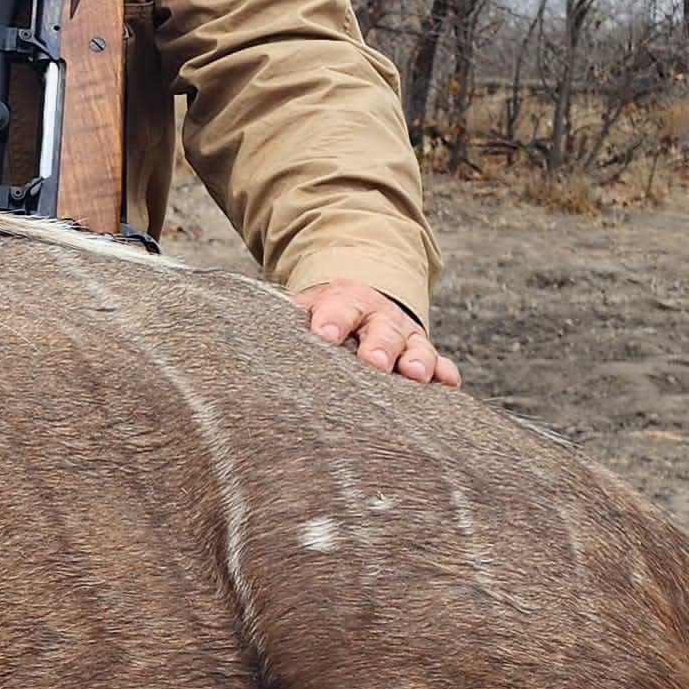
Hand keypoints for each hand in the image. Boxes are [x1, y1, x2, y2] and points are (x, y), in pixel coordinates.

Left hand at [295, 279, 461, 387]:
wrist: (361, 302)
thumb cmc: (323, 318)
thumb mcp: (305, 310)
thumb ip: (283, 323)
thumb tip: (240, 340)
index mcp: (345, 301)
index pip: (338, 308)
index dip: (333, 321)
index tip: (325, 335)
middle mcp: (379, 318)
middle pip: (382, 330)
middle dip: (379, 346)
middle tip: (374, 361)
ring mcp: (406, 338)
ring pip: (417, 347)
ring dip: (417, 361)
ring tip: (414, 375)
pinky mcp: (426, 357)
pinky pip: (442, 366)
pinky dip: (446, 376)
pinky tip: (448, 386)